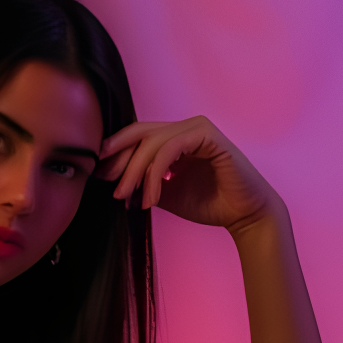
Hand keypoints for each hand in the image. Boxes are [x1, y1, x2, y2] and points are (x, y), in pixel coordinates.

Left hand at [99, 115, 284, 232]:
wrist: (244, 215)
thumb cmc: (209, 203)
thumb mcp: (165, 194)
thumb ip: (143, 182)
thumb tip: (112, 181)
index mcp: (174, 136)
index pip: (136, 136)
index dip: (115, 153)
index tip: (97, 175)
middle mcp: (185, 127)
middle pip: (139, 134)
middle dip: (119, 159)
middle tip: (107, 184)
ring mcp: (197, 128)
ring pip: (152, 142)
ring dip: (135, 171)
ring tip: (126, 197)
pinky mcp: (207, 135)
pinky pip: (170, 149)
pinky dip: (155, 174)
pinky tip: (151, 198)